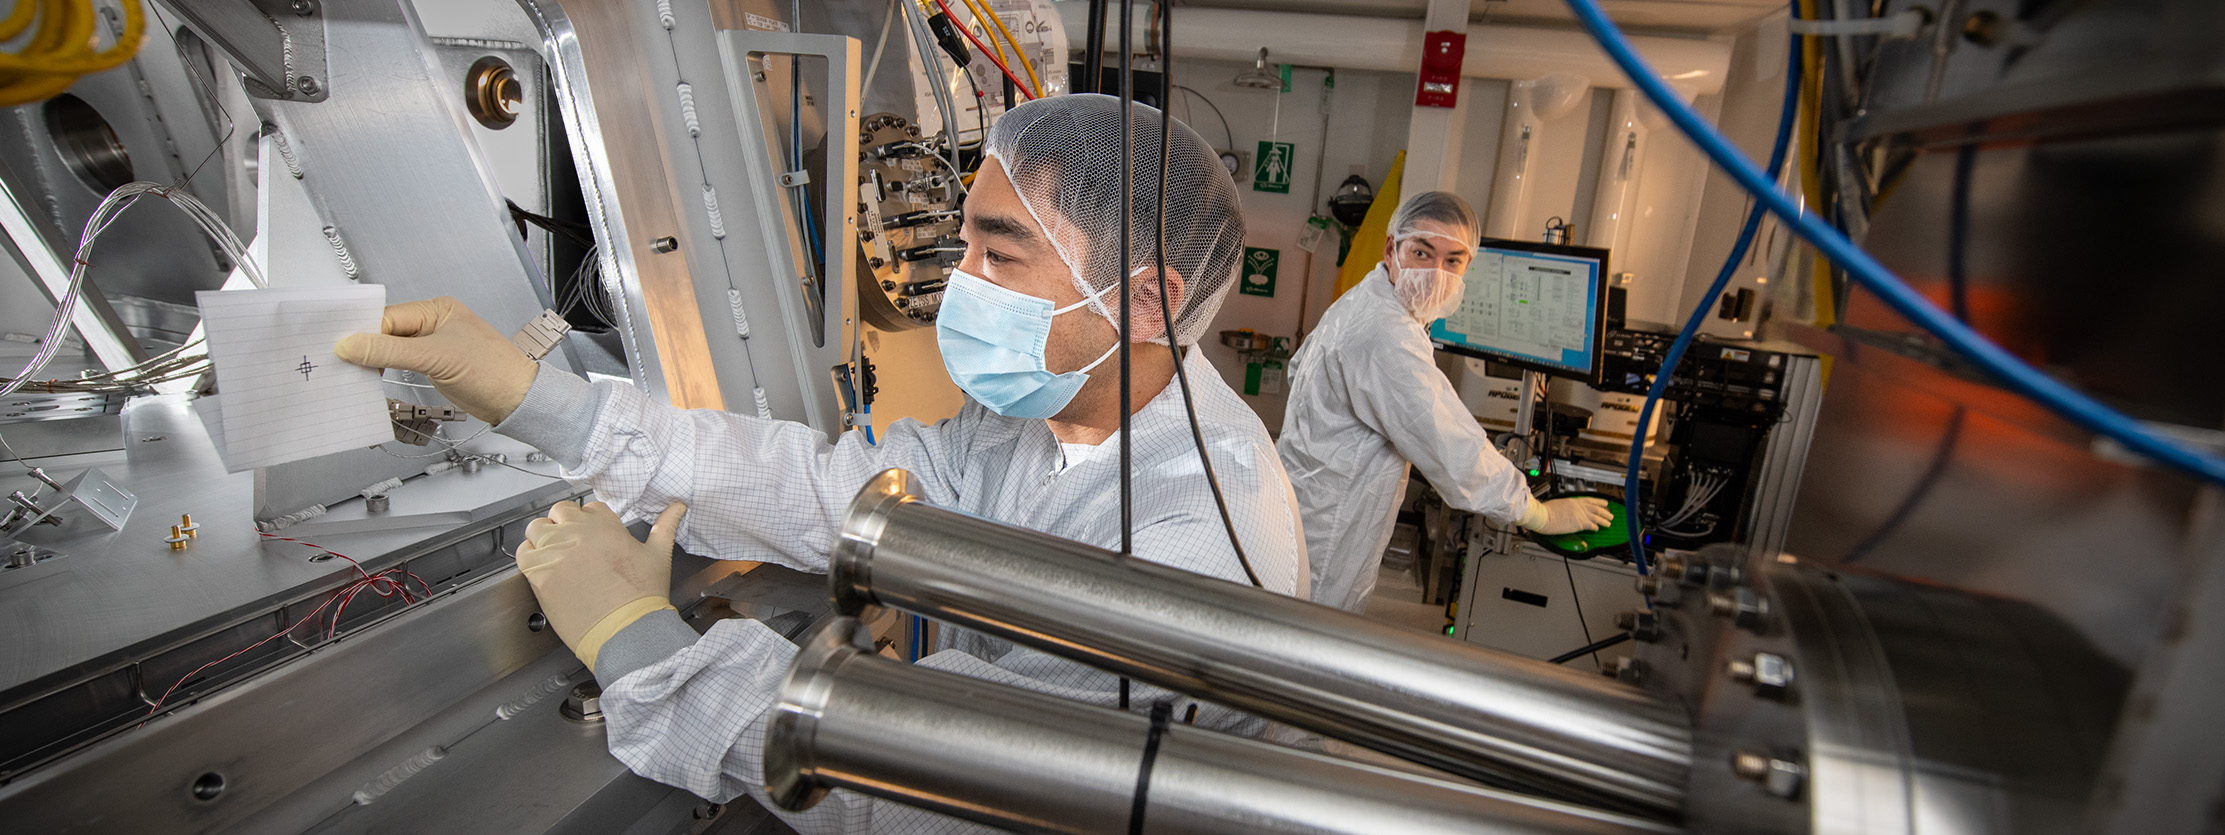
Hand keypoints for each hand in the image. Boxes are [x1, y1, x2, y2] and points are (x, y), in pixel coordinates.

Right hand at [335, 297, 537, 424]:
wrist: (517, 401)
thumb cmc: (493, 372)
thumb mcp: (435, 357)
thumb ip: (390, 350)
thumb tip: (351, 344)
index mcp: (436, 310)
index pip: (387, 317)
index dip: (363, 333)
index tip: (340, 349)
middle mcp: (434, 324)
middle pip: (386, 332)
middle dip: (366, 347)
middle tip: (342, 362)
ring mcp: (434, 345)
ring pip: (392, 349)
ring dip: (374, 361)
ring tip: (356, 374)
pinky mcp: (435, 365)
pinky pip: (401, 363)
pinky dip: (386, 371)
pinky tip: (373, 380)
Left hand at [515, 500, 686, 669]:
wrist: (626, 632)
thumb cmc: (642, 598)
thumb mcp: (659, 555)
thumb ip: (666, 525)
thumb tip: (677, 506)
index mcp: (605, 525)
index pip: (590, 507)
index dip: (591, 522)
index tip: (593, 536)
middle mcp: (577, 533)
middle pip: (560, 511)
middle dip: (566, 524)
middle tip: (574, 544)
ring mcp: (556, 552)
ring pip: (537, 528)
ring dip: (544, 537)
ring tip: (556, 555)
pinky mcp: (539, 573)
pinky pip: (523, 553)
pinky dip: (529, 557)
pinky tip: (543, 568)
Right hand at [1518, 496, 1613, 534]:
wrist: (1542, 515)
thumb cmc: (1545, 510)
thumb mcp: (1558, 503)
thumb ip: (1566, 506)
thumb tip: (1568, 509)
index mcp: (1574, 500)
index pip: (1590, 500)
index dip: (1599, 502)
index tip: (1604, 503)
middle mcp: (1579, 506)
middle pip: (1596, 508)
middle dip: (1605, 512)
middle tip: (1610, 514)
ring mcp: (1580, 514)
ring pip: (1597, 517)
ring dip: (1604, 520)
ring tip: (1608, 523)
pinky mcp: (1579, 523)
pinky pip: (1591, 525)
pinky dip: (1596, 527)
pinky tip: (1597, 529)